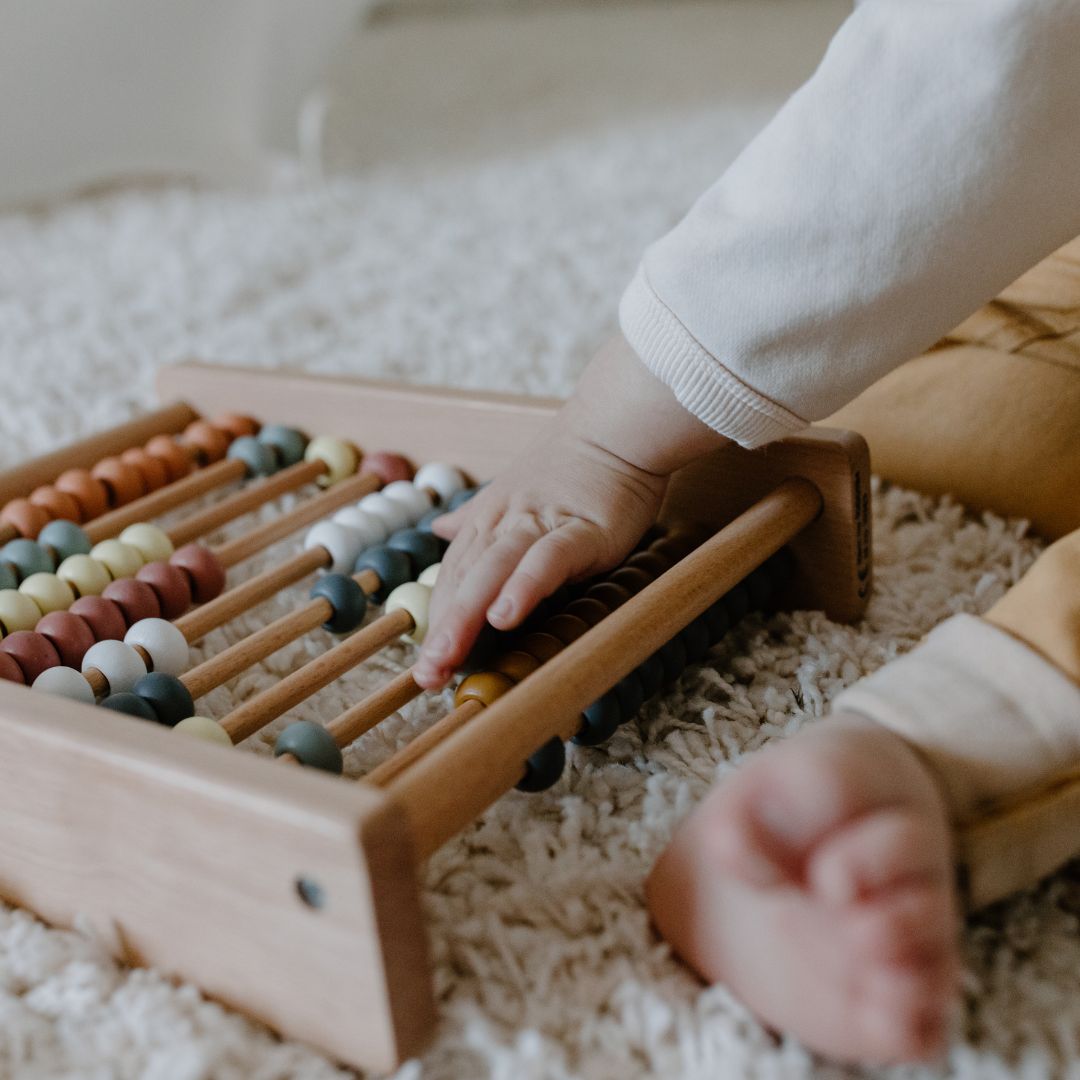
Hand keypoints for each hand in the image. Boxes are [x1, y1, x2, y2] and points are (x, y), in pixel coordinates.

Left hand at [412, 335, 726, 688]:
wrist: (614, 427)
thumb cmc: (571, 465)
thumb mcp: (513, 491)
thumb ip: (477, 518)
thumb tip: (440, 528)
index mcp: (489, 519)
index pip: (455, 575)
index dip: (437, 619)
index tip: (426, 663)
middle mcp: (505, 523)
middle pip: (465, 578)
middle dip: (443, 629)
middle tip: (427, 676)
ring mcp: (541, 524)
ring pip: (493, 571)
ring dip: (466, 614)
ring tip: (447, 656)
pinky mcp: (581, 530)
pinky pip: (547, 559)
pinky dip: (523, 586)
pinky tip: (505, 616)